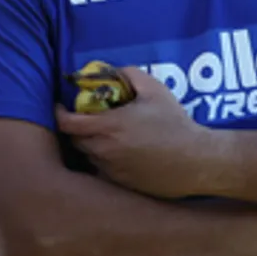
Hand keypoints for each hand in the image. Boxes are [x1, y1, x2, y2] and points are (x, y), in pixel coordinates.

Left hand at [56, 66, 219, 199]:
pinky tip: (120, 153)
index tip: (62, 107)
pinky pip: (102, 171)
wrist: (196, 160)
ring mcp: (112, 170)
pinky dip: (104, 161)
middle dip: (77, 129)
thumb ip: (129, 74)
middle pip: (75, 140)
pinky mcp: (121, 184)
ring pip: (89, 156)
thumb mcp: (154, 90)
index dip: (60, 114)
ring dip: (91, 145)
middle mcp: (105, 150)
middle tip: (88, 119)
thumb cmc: (175, 123)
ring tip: (107, 135)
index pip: (68, 123)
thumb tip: (110, 71)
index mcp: (109, 127)